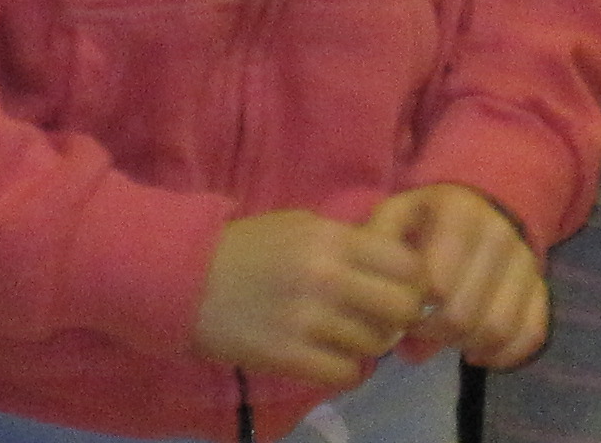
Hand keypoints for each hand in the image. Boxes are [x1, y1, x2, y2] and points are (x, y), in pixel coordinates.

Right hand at [191, 209, 422, 387]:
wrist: (187, 280)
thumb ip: (348, 244)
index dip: (413, 280)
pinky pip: (344, 373)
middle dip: (401, 317)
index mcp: (332, 239)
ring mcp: (308, 319)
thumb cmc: (250, 249)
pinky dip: (347, 370)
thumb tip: (397, 267)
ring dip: (371, 346)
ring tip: (353, 338)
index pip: (406, 263)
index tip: (404, 289)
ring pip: (375, 344)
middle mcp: (327, 277)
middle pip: (401, 307)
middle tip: (385, 320)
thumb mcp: (302, 227)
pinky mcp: (288, 356)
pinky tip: (335, 359)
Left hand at [372, 184, 547, 370]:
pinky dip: (504, 354)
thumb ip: (380, 254)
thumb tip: (387, 311)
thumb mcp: (396, 217)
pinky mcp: (541, 287)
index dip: (412, 310)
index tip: (401, 312)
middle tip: (420, 332)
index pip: (437, 284)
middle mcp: (500, 235)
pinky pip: (530, 334)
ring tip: (448, 339)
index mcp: (460, 214)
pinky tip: (478, 351)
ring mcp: (526, 262)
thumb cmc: (428, 219)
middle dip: (435, 334)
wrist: (482, 205)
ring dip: (467, 346)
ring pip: (498, 329)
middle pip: (464, 314)